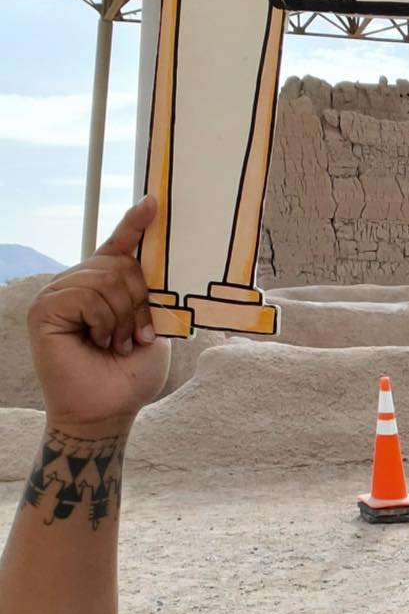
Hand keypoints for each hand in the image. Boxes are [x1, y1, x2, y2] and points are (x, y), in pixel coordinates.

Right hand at [26, 196, 169, 431]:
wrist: (108, 411)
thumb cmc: (129, 376)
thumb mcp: (154, 329)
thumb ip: (153, 296)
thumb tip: (159, 263)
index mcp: (104, 286)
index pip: (119, 248)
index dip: (136, 225)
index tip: (155, 203)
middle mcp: (79, 283)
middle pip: (121, 264)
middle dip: (140, 302)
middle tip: (136, 335)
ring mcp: (58, 293)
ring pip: (106, 278)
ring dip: (122, 317)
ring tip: (114, 343)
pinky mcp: (44, 308)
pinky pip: (86, 295)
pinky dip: (102, 321)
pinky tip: (95, 341)